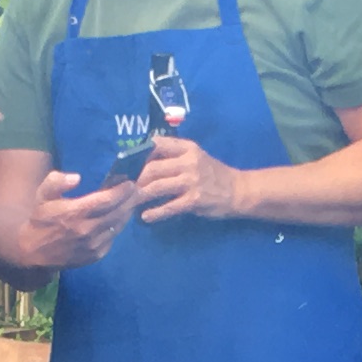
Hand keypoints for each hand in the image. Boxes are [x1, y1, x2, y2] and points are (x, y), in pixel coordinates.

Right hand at [12, 170, 143, 270]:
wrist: (33, 253)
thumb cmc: (40, 220)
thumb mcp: (42, 195)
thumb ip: (56, 181)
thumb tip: (77, 178)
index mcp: (75, 213)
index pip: (107, 200)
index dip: (122, 190)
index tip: (129, 182)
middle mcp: (87, 230)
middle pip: (118, 212)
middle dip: (130, 199)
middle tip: (136, 189)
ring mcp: (93, 245)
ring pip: (118, 225)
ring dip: (127, 212)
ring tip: (131, 201)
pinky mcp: (95, 255)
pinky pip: (113, 238)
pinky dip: (118, 226)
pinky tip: (119, 217)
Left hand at [133, 135, 247, 222]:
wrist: (238, 191)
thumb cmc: (213, 174)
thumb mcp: (195, 157)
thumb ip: (173, 156)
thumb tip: (143, 161)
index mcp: (187, 148)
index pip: (156, 145)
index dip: (138, 155)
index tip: (127, 165)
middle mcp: (188, 162)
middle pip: (151, 168)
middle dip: (134, 180)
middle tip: (123, 189)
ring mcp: (191, 181)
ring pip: (157, 187)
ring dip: (140, 196)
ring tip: (129, 203)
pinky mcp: (194, 200)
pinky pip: (169, 206)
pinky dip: (155, 213)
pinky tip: (146, 217)